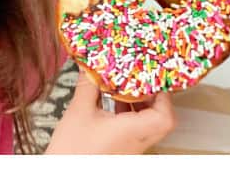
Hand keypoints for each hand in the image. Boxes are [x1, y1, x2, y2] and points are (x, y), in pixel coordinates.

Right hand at [45, 75, 175, 154]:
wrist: (65, 173)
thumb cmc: (72, 150)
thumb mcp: (78, 111)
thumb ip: (88, 85)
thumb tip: (90, 66)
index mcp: (132, 131)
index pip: (164, 115)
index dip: (163, 96)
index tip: (151, 79)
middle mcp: (137, 142)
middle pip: (161, 120)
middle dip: (152, 98)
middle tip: (139, 82)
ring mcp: (132, 148)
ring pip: (149, 125)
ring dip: (141, 106)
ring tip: (124, 90)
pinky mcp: (123, 150)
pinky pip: (136, 130)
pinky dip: (130, 115)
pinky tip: (112, 105)